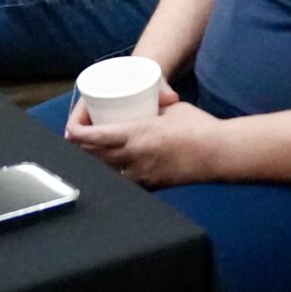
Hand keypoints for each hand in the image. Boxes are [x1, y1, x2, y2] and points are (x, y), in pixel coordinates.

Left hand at [63, 89, 219, 187]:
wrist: (219, 153)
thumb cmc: (198, 127)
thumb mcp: (170, 109)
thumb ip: (152, 110)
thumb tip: (141, 106)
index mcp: (136, 134)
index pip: (94, 137)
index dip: (76, 132)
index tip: (71, 127)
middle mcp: (134, 156)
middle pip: (94, 155)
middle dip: (79, 147)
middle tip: (76, 138)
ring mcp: (142, 174)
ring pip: (106, 171)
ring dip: (94, 162)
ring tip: (90, 153)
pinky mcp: (152, 185)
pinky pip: (124, 182)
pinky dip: (114, 174)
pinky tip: (113, 169)